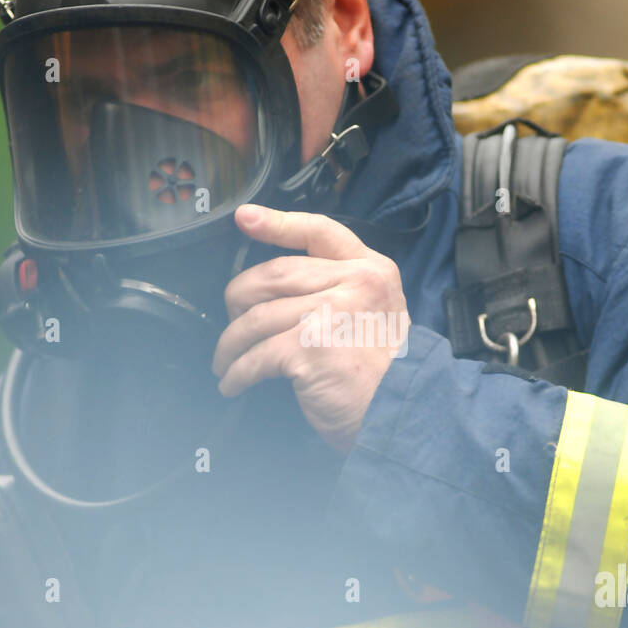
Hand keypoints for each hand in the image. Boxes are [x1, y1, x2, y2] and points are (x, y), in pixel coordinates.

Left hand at [212, 203, 410, 452]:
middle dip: (239, 296)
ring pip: (257, 317)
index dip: (278, 223)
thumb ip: (341, 287)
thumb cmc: (383, 367)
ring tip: (225, 360)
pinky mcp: (309, 349)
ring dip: (232, 343)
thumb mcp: (377, 310)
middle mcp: (353, 284)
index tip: (245, 218)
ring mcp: (331, 314)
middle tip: (231, 319)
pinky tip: (232, 383)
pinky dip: (237, 372)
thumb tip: (278, 285)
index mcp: (370, 269)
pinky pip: (257, 356)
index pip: (320, 231)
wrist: (403, 410)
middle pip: (274, 273)